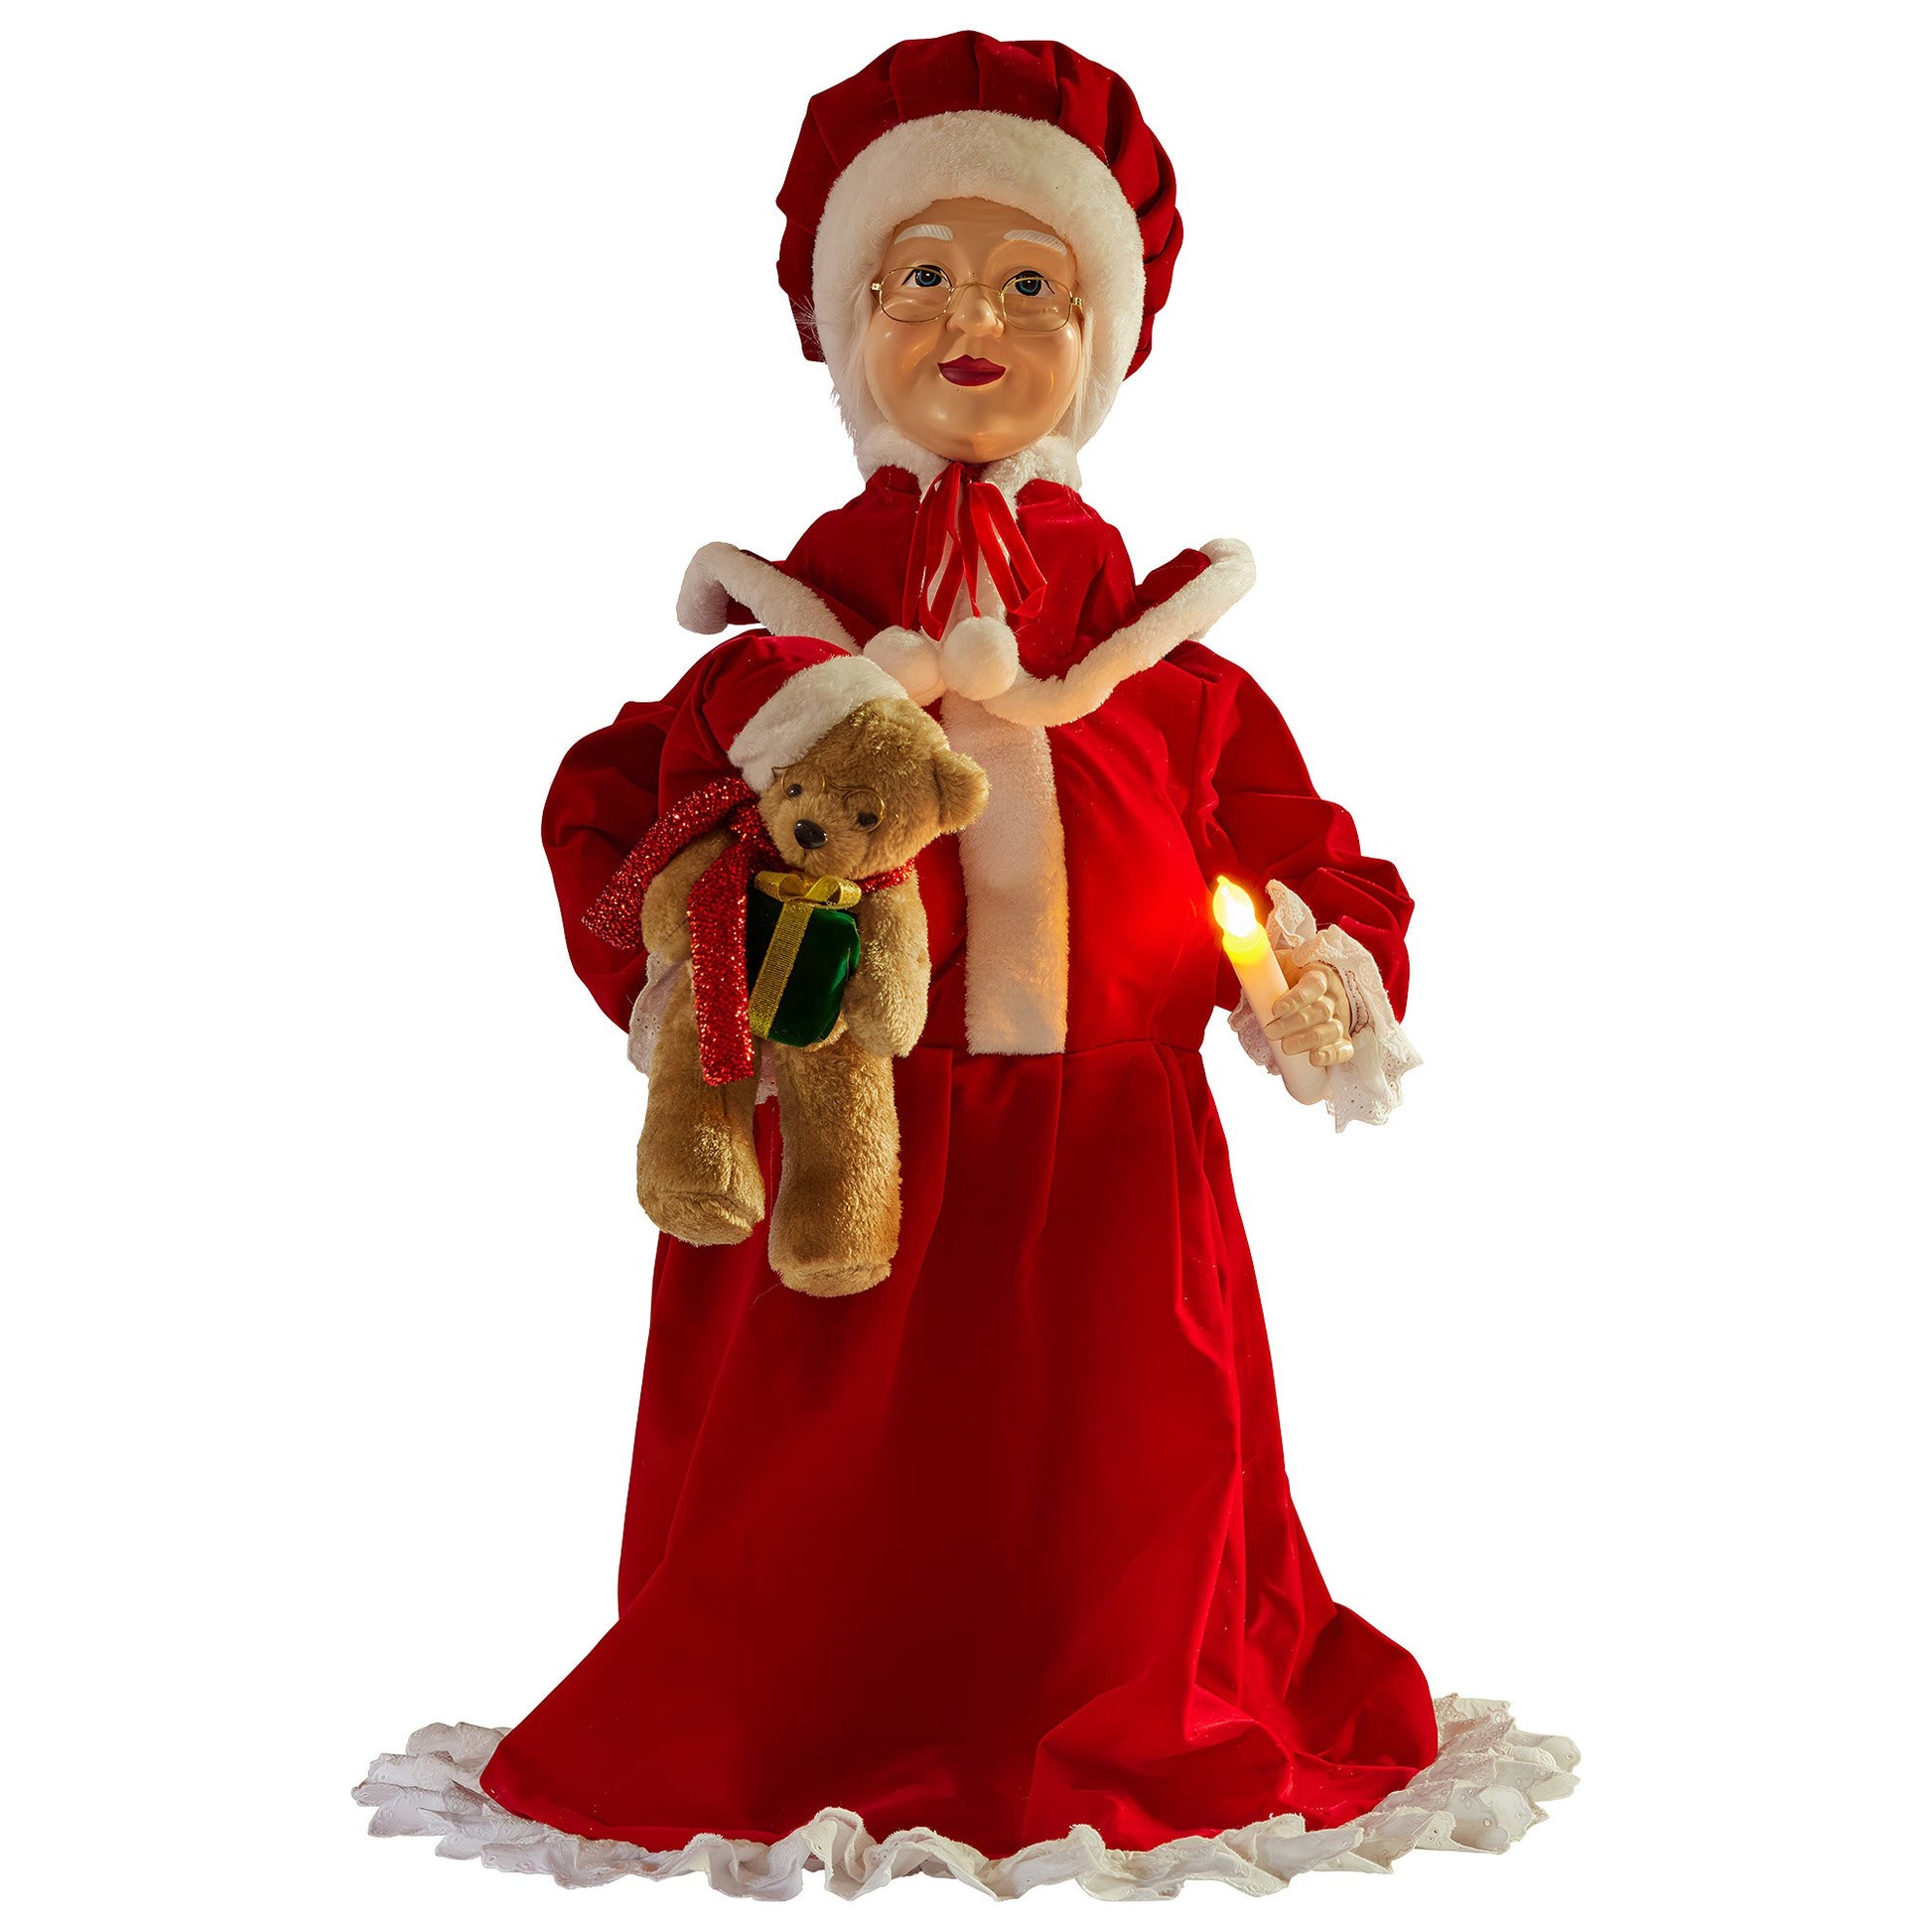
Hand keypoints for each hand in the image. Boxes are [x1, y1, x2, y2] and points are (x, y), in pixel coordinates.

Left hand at [1264, 953, 1352, 1067]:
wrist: (1311, 991)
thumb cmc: (1290, 978)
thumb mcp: (1280, 966)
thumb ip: (1265, 967)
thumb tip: (1244, 966)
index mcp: (1318, 975)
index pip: (1314, 985)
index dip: (1296, 998)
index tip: (1276, 1010)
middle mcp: (1332, 997)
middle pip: (1321, 1010)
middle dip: (1294, 1024)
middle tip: (1271, 1032)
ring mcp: (1339, 1019)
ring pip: (1331, 1030)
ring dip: (1308, 1040)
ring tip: (1286, 1047)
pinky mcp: (1343, 1039)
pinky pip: (1344, 1049)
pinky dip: (1331, 1055)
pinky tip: (1315, 1059)